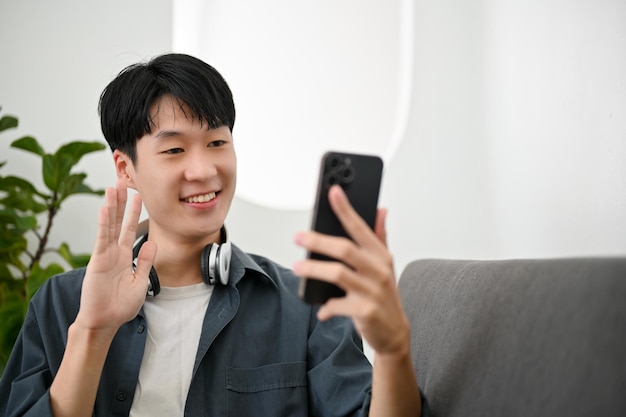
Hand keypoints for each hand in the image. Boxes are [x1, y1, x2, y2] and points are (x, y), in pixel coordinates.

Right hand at [74, 180, 155, 332]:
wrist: (106, 321)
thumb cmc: (121, 305)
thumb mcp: (140, 281)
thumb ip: (145, 261)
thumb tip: (153, 243)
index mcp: (125, 256)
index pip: (130, 229)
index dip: (133, 212)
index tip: (138, 196)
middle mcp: (114, 252)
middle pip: (119, 222)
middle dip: (122, 202)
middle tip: (124, 182)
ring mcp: (105, 255)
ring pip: (110, 225)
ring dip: (112, 206)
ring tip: (114, 187)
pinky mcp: (97, 261)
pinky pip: (102, 239)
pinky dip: (104, 224)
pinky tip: (106, 209)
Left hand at [294, 185, 409, 356]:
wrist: (395, 332)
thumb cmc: (384, 294)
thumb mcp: (385, 264)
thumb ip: (380, 237)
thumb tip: (381, 210)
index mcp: (381, 255)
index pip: (361, 227)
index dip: (346, 209)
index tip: (333, 192)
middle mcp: (378, 270)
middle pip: (344, 249)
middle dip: (318, 241)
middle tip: (298, 237)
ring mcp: (373, 291)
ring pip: (338, 273)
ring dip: (314, 269)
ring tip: (298, 267)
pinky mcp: (365, 311)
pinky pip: (338, 304)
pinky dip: (326, 306)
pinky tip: (320, 308)